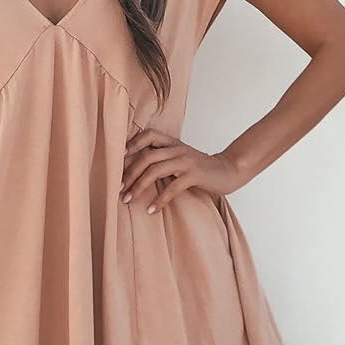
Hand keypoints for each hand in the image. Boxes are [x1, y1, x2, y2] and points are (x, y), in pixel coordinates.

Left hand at [120, 126, 240, 213]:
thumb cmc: (199, 168)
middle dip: (129, 173)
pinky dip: (160, 199)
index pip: (148, 135)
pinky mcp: (194, 175)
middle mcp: (177, 149)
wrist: (228, 170)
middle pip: (146, 156)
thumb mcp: (180, 158)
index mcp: (172, 143)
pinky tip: (152, 209)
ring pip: (156, 170)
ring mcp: (186, 161)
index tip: (116, 161)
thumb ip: (162, 159)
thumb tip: (134, 169)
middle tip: (118, 189)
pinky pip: (172, 187)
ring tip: (128, 200)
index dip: (131, 144)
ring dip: (139, 186)